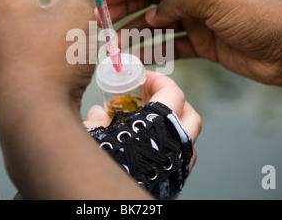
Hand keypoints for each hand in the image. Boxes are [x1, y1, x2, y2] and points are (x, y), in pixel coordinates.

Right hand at [84, 70, 201, 171]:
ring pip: (189, 136)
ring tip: (150, 122)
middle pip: (189, 112)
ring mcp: (180, 162)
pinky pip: (183, 155)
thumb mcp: (92, 138)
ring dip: (174, 123)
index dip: (159, 80)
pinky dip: (172, 144)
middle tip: (148, 97)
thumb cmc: (108, 167)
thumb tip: (98, 112)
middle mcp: (177, 143)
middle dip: (171, 100)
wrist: (113, 203)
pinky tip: (151, 146)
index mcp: (160, 126)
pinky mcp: (176, 178)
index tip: (142, 78)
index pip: (173, 92)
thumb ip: (96, 121)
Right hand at [103, 0, 281, 86]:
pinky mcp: (204, 42)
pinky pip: (173, 45)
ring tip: (114, 44)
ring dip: (137, 33)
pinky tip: (137, 56)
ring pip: (160, 24)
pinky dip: (156, 51)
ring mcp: (200, 18)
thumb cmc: (258, 13)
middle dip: (127, 9)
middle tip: (102, 22)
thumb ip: (177, 0)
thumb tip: (152, 15)